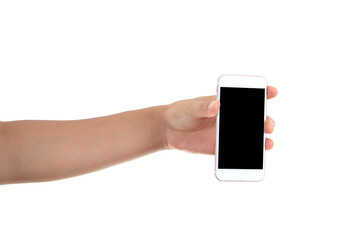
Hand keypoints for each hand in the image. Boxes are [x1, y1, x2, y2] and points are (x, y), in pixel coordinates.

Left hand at [161, 86, 277, 153]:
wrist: (168, 131)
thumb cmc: (180, 112)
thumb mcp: (190, 107)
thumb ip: (202, 107)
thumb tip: (215, 105)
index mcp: (224, 103)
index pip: (247, 96)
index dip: (262, 93)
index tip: (272, 92)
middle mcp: (229, 118)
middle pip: (253, 119)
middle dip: (265, 121)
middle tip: (268, 125)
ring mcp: (225, 134)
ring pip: (248, 137)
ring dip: (261, 140)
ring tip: (267, 144)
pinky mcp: (219, 148)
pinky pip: (235, 153)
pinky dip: (246, 156)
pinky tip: (252, 159)